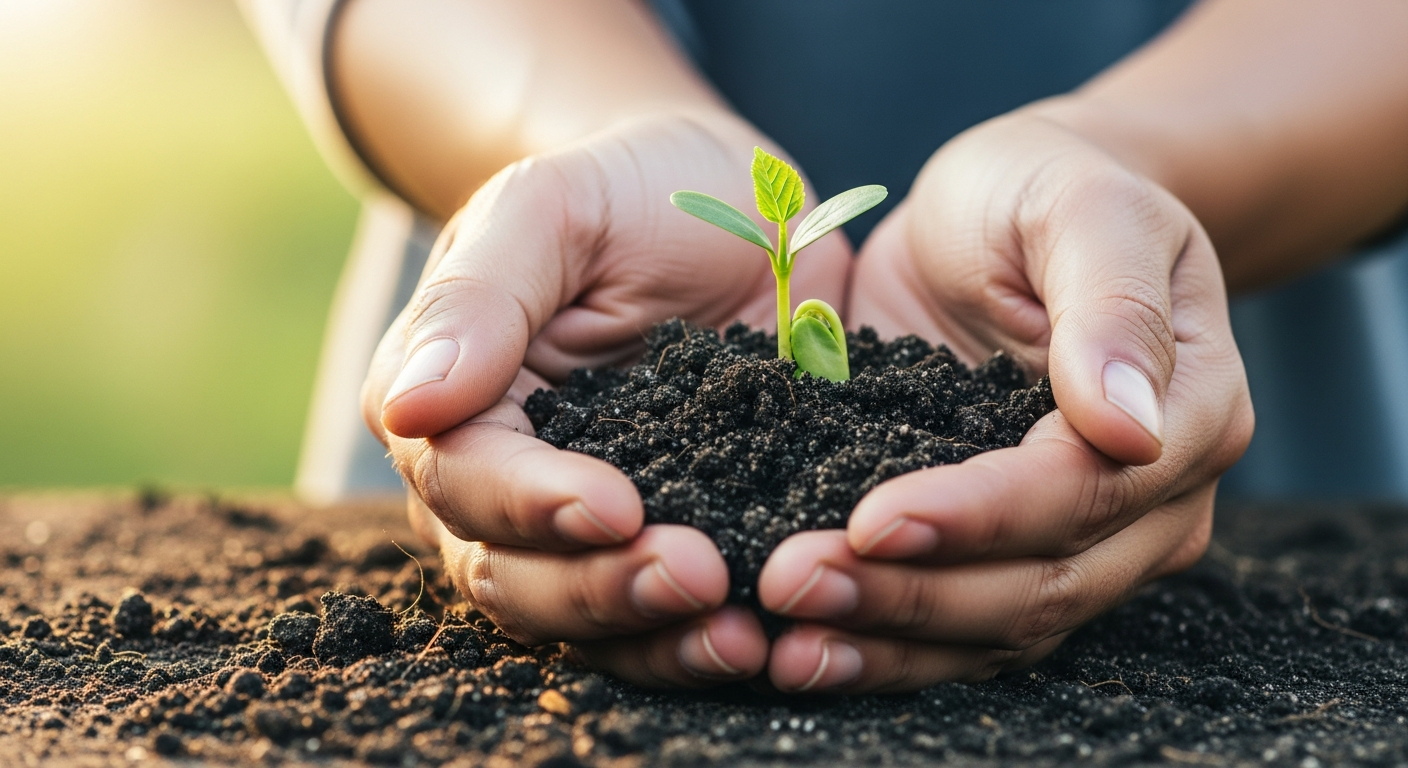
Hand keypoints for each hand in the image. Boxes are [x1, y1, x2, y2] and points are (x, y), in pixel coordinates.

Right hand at [362, 112, 851, 686]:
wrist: (731, 204)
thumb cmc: (628, 189)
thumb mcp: (554, 208)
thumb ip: (478, 299)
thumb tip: (410, 408)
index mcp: (455, 403)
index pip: (465, 477)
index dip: (532, 504)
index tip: (617, 506)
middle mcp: (503, 484)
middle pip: (516, 574)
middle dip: (601, 588)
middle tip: (699, 577)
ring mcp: (586, 525)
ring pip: (587, 618)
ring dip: (657, 637)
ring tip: (742, 638)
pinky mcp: (674, 539)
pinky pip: (667, 616)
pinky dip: (705, 638)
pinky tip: (768, 640)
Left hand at [757, 111, 1253, 692]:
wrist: (1008, 210)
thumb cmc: (1044, 191)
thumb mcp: (1081, 207)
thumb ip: (1110, 303)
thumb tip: (1129, 427)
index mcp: (1188, 411)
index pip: (1084, 491)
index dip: (980, 517)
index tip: (873, 519)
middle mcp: (1148, 498)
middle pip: (1041, 583)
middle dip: (913, 594)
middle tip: (794, 583)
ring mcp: (1082, 538)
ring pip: (998, 627)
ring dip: (888, 640)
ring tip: (785, 641)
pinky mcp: (1005, 550)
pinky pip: (959, 627)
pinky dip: (883, 646)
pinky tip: (806, 651)